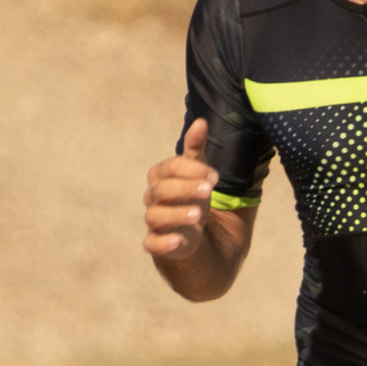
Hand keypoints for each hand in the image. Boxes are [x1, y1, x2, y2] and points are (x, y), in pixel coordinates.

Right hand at [144, 118, 218, 264]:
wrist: (190, 231)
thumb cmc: (191, 195)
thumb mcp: (197, 172)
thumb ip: (196, 149)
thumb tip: (201, 121)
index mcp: (161, 177)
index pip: (170, 167)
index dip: (192, 170)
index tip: (215, 177)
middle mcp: (153, 197)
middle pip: (162, 190)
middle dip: (185, 188)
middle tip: (209, 190)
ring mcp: (154, 221)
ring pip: (155, 216)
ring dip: (176, 214)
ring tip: (198, 215)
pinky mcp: (156, 243)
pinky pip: (151, 244)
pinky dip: (162, 243)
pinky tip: (179, 241)